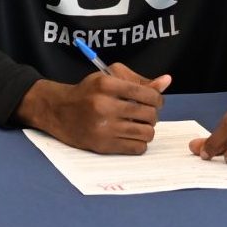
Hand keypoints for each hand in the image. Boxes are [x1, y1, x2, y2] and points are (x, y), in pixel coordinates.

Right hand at [19, 65, 170, 154]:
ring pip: (147, 133)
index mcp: (106, 84)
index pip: (147, 94)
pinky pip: (137, 148)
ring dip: (147, 129)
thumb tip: (167, 81)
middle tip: (143, 114)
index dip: (157, 99)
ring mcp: (103, 127)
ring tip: (138, 125)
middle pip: (149, 114)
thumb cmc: (88, 92)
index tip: (154, 101)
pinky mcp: (103, 145)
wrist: (59, 111)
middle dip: (152, 115)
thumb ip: (139, 80)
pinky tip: (130, 136)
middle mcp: (104, 105)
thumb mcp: (109, 78)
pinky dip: (139, 143)